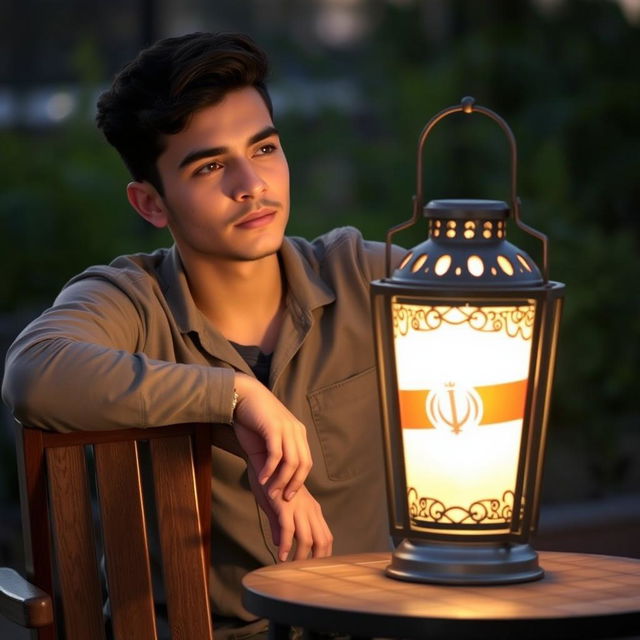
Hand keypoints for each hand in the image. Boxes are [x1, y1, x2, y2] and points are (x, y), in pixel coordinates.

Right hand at [232, 373, 311, 500]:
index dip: (299, 481)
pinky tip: (261, 479)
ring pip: (291, 462)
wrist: (243, 395)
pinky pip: (276, 454)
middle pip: (303, 464)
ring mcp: (286, 427)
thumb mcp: (269, 437)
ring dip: (281, 481)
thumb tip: (274, 478)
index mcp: (298, 433)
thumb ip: (275, 454)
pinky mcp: (273, 427)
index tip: (288, 496)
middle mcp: (296, 430)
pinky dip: (269, 470)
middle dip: (293, 485)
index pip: (306, 462)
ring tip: (270, 493)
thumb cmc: (253, 418)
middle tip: (281, 499)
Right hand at [247, 463, 332, 561]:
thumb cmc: (270, 484)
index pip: (326, 537)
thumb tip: (280, 544)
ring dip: (300, 558)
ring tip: (291, 570)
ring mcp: (298, 507)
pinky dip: (286, 545)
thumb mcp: (277, 508)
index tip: (314, 570)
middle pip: (322, 540)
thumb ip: (279, 526)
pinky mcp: (284, 505)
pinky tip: (281, 556)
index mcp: (312, 509)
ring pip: (307, 539)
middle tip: (304, 575)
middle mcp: (310, 508)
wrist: (263, 460)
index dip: (324, 555)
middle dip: (316, 561)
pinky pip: (288, 529)